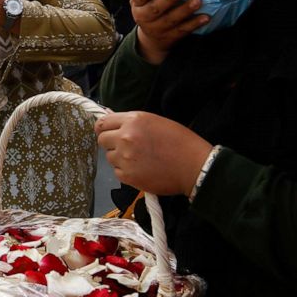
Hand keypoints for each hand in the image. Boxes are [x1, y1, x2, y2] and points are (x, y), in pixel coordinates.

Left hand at [94, 111, 211, 195]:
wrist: (194, 166)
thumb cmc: (180, 142)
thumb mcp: (155, 122)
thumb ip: (132, 122)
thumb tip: (113, 123)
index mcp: (133, 120)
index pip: (103, 123)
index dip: (105, 128)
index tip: (109, 133)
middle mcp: (125, 137)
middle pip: (101, 140)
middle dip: (110, 143)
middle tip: (125, 148)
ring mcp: (124, 157)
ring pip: (109, 157)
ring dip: (119, 158)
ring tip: (139, 159)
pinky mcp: (127, 176)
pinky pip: (117, 172)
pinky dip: (126, 172)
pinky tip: (142, 169)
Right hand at [126, 0, 207, 63]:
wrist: (151, 39)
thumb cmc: (148, 9)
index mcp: (137, 5)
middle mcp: (145, 18)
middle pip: (156, 8)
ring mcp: (158, 29)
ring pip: (171, 20)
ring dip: (185, 10)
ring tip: (197, 1)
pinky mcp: (171, 36)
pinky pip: (184, 30)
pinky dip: (195, 23)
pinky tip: (205, 17)